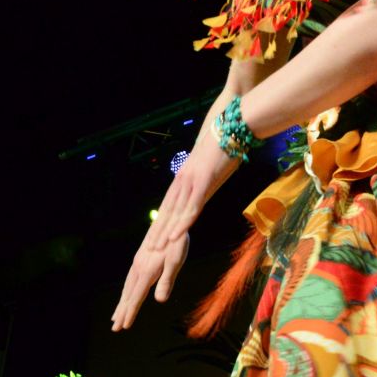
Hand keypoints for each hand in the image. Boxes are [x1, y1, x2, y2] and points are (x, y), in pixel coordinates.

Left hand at [149, 135, 238, 250]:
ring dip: (165, 232)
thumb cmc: (223, 147)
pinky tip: (175, 236)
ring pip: (176, 212)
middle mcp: (183, 181)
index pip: (169, 204)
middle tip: (147, 250)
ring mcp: (191, 181)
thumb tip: (203, 190)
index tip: (153, 236)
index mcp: (184, 178)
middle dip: (158, 231)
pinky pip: (191, 206)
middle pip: (168, 211)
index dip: (161, 222)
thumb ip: (205, 181)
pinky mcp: (203, 181)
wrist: (229, 126)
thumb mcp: (210, 168)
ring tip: (155, 249)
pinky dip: (182, 223)